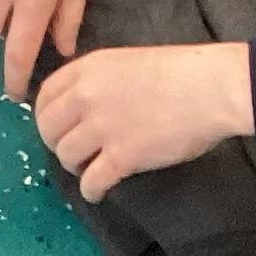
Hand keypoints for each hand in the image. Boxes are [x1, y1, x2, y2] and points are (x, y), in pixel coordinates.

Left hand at [34, 43, 253, 202]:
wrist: (211, 89)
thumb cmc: (179, 72)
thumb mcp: (125, 62)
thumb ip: (99, 81)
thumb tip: (85, 105)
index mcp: (87, 69)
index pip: (45, 95)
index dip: (44, 115)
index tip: (54, 126)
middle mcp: (86, 97)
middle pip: (48, 128)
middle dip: (56, 143)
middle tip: (72, 152)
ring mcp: (102, 127)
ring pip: (66, 156)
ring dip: (74, 167)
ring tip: (88, 170)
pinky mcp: (122, 157)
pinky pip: (91, 181)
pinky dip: (91, 191)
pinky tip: (98, 193)